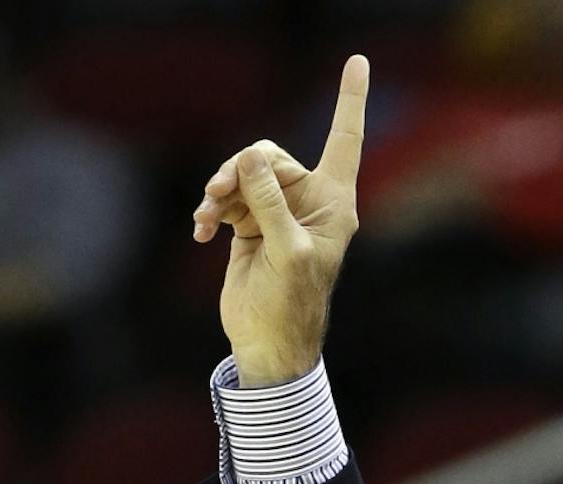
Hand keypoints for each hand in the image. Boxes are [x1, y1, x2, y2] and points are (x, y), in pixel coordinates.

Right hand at [194, 53, 368, 387]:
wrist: (268, 343)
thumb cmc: (290, 305)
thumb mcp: (285, 251)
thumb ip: (268, 201)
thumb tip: (249, 157)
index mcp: (334, 203)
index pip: (344, 140)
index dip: (350, 100)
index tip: (358, 60)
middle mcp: (309, 202)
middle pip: (270, 155)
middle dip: (240, 169)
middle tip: (218, 195)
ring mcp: (278, 212)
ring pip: (243, 173)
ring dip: (221, 191)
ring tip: (208, 218)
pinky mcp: (251, 226)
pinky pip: (227, 198)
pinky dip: (212, 211)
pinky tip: (203, 233)